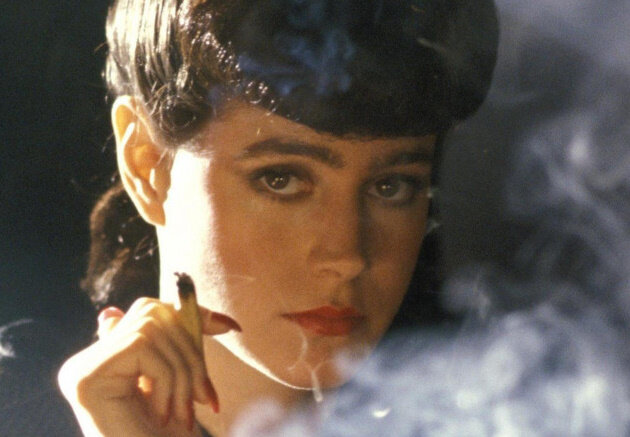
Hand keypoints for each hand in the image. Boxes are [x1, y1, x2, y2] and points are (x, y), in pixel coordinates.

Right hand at [58, 298, 238, 435]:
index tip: (229, 327)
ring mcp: (81, 369)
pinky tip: (164, 415)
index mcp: (104, 360)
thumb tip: (197, 308)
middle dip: (191, 351)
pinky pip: (142, 348)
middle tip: (206, 397)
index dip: (189, 314)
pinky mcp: (85, 379)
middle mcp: (84, 362)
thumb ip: (174, 346)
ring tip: (185, 414)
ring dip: (182, 372)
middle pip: (153, 315)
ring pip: (150, 330)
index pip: (149, 311)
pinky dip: (166, 379)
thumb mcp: (179, 383)